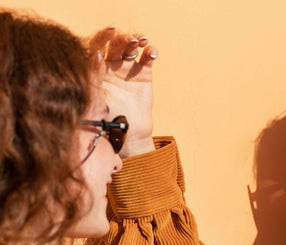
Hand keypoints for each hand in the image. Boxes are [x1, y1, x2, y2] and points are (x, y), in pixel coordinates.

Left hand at [88, 27, 157, 156]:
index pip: (97, 45)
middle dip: (122, 39)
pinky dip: (150, 51)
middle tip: (131, 40)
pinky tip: (152, 52)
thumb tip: (96, 54)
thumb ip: (94, 76)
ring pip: (131, 47)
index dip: (103, 36)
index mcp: (96, 68)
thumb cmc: (108, 118)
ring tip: (142, 41)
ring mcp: (128, 68)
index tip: (110, 31)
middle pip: (115, 44)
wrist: (129, 132)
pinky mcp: (144, 74)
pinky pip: (147, 58)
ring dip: (136, 40)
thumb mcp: (96, 98)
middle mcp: (111, 65)